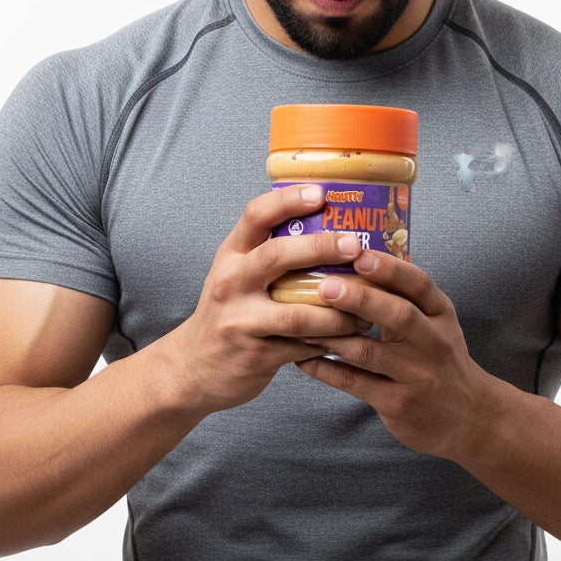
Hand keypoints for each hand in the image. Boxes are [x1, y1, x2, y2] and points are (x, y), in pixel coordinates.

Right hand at [165, 184, 372, 415]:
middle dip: (321, 247)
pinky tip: (351, 337)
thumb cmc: (228, 312)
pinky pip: (302, 346)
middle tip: (355, 246)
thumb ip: (270, 253)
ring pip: (297, 312)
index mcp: (230, 255)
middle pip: (276, 256)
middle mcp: (232, 283)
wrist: (193, 368)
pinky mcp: (255, 355)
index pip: (255, 216)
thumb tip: (328, 225)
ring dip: (338, 311)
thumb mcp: (237, 274)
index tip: (319, 193)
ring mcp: (241, 320)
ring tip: (366, 309)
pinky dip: (330, 341)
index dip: (287, 201)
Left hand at [297, 251, 495, 459]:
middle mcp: (433, 342)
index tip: (359, 253)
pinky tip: (304, 358)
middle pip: (397, 315)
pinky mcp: (399, 404)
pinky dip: (327, 370)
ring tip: (301, 320)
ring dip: (332, 335)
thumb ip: (405, 296)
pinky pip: (356, 383)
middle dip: (360, 298)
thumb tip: (355, 259)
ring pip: (369, 352)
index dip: (389, 268)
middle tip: (325, 286)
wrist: (470, 417)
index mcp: (441, 314)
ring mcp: (417, 375)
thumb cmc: (440, 357)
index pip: (418, 284)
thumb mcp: (436, 322)